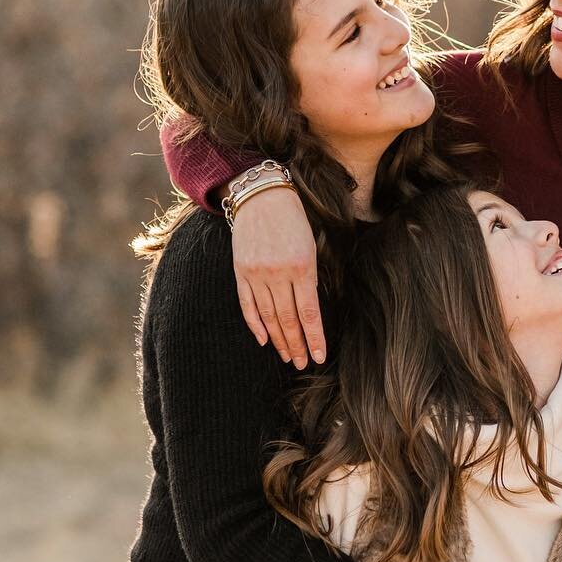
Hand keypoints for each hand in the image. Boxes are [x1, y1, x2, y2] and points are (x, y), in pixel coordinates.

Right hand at [231, 184, 324, 367]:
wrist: (262, 197)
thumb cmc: (294, 220)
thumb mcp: (311, 246)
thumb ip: (310, 278)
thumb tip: (311, 311)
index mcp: (302, 267)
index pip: (309, 313)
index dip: (314, 338)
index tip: (320, 356)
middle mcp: (278, 274)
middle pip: (288, 320)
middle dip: (297, 345)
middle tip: (303, 363)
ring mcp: (256, 274)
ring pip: (269, 317)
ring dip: (279, 340)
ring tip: (289, 357)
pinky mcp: (241, 272)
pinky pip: (247, 305)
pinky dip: (255, 325)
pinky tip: (264, 340)